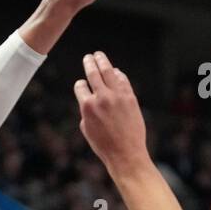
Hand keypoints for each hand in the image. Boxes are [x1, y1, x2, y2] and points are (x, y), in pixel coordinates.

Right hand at [74, 51, 146, 169]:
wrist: (126, 153)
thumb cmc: (104, 145)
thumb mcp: (87, 129)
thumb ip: (86, 111)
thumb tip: (89, 98)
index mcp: (87, 106)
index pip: (80, 85)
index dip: (80, 84)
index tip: (82, 84)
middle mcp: (102, 98)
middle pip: (93, 73)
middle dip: (89, 62)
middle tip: (88, 56)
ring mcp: (118, 96)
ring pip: (109, 72)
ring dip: (103, 61)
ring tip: (99, 55)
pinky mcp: (131, 98)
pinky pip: (123, 80)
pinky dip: (118, 74)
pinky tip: (116, 72)